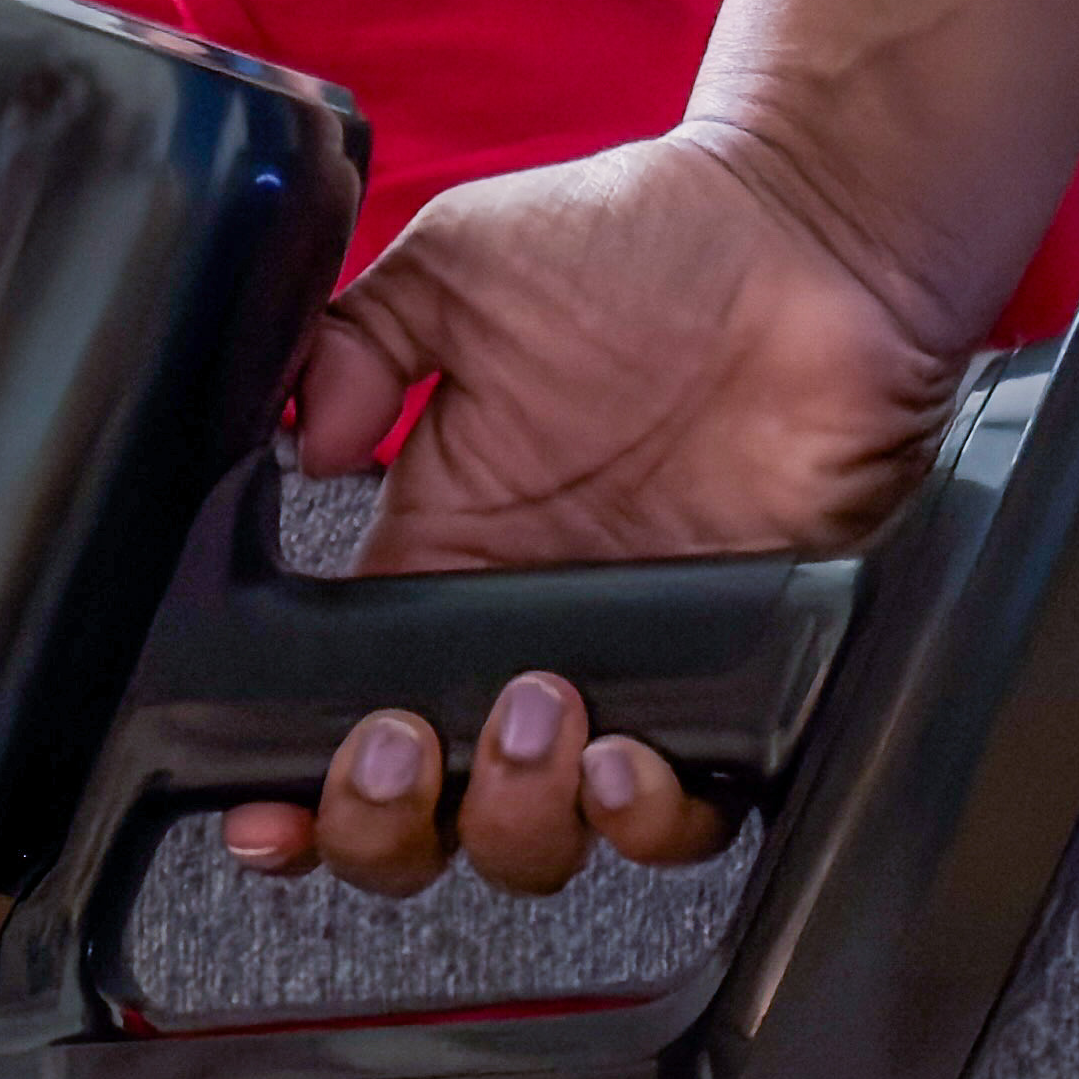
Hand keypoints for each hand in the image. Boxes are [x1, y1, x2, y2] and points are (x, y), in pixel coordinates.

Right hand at [216, 126, 967, 895]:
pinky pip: (683, 816)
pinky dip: (646, 822)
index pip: (333, 721)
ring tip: (538, 715)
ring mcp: (625, 677)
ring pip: (538, 841)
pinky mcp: (735, 686)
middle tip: (404, 743)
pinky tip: (629, 757)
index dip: (295, 796)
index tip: (262, 810)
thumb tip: (298, 447)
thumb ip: (354, 343)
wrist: (815, 237)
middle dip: (387, 824)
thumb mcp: (459, 266)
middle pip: (421, 823)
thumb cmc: (650, 243)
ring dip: (512, 817)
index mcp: (436, 569)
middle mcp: (518, 645)